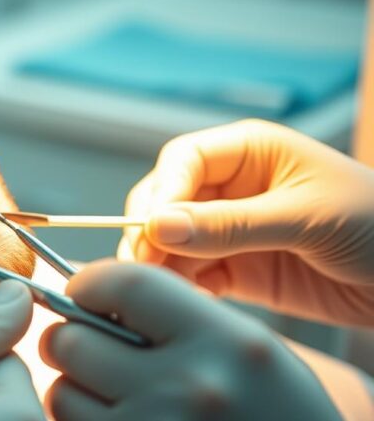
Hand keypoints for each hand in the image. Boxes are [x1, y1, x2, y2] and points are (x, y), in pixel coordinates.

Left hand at [41, 260, 339, 420]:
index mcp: (227, 342)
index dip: (89, 284)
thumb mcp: (247, 347)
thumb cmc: (275, 410)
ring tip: (111, 393)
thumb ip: (175, 313)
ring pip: (61, 392)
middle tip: (90, 349)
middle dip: (71, 339)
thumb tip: (88, 293)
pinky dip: (81, 419)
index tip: (83, 293)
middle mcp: (190, 387)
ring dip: (74, 388)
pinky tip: (115, 417)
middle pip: (73, 341)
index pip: (124, 283)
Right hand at [120, 119, 373, 325]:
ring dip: (161, 264)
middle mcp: (232, 187)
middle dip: (151, 231)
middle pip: (166, 201)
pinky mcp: (237, 269)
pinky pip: (193, 274)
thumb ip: (231, 225)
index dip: (163, 191)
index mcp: (250, 151)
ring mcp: (231, 229)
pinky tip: (187, 299)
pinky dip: (183, 288)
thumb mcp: (305, 218)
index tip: (152, 227)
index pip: (183, 160)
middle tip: (146, 263)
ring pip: (171, 241)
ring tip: (162, 287)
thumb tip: (159, 226)